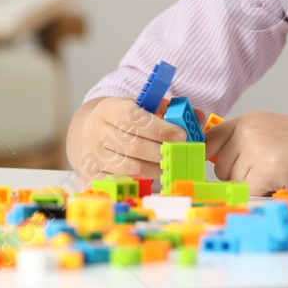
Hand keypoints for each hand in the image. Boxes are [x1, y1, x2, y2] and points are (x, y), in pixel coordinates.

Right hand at [66, 96, 209, 180]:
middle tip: (181, 154)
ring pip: (130, 167)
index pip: (135, 119)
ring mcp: (92, 155)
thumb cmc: (122, 118)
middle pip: (134, 145)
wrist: (88, 131)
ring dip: (156, 168)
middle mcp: (96, 131)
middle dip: (162, 151)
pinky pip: (122, 182)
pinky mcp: (91, 175)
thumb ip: (168, 109)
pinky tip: (153, 175)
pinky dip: (141, 181)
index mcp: (108, 108)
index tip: (182, 135)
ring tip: (170, 165)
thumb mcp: (140, 105)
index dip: (161, 129)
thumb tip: (198, 115)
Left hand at [203, 111, 287, 195]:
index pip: (209, 141)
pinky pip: (252, 193)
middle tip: (271, 169)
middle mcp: (249, 131)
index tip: (220, 168)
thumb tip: (211, 160)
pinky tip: (287, 181)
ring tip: (282, 173)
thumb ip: (243, 142)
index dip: (212, 159)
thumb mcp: (271, 132)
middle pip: (221, 169)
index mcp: (248, 120)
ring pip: (236, 183)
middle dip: (241, 177)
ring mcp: (257, 149)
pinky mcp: (267, 169)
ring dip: (256, 186)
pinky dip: (267, 194)